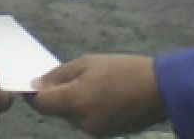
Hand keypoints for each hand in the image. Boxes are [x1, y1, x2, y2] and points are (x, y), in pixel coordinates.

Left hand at [30, 55, 165, 136]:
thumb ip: (59, 75)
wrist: (161, 90)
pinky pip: (85, 121)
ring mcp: (94, 132)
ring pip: (70, 117)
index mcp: (75, 101)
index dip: (32, 95)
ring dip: (72, 103)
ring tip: (91, 83)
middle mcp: (81, 122)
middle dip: (56, 96)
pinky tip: (101, 95)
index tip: (34, 84)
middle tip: (70, 77)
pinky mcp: (105, 134)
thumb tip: (36, 85)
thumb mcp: (88, 63)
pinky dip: (86, 109)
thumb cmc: (124, 70)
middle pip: (55, 111)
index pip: (41, 105)